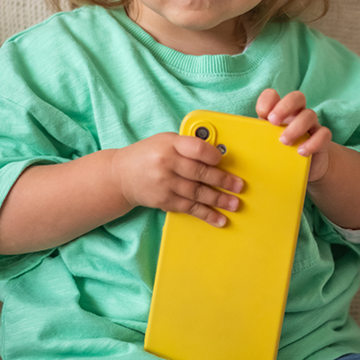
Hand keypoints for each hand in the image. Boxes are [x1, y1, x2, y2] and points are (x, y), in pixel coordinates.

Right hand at [109, 132, 243, 226]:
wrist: (121, 175)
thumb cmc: (150, 154)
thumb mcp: (167, 141)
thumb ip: (189, 146)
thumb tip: (219, 156)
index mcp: (170, 144)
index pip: (195, 148)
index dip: (212, 155)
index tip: (224, 160)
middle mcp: (166, 164)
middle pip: (199, 173)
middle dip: (222, 181)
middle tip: (238, 186)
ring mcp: (165, 184)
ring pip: (197, 193)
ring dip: (218, 200)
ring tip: (234, 204)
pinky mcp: (164, 201)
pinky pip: (189, 208)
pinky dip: (206, 214)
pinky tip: (219, 219)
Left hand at [256, 89, 332, 181]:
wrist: (303, 167)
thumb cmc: (280, 151)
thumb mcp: (266, 143)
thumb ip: (256, 136)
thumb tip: (232, 140)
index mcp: (280, 112)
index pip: (274, 96)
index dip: (268, 100)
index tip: (262, 113)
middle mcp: (297, 114)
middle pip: (297, 97)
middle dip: (284, 106)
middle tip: (273, 122)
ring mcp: (311, 125)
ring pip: (310, 115)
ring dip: (296, 127)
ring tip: (284, 141)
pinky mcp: (322, 140)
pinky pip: (324, 134)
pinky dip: (313, 142)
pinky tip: (301, 152)